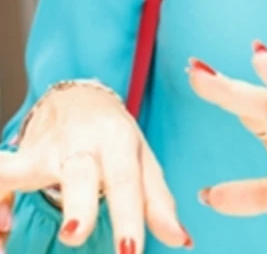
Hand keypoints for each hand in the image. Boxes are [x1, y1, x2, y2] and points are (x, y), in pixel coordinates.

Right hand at [0, 83, 190, 250]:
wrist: (80, 97)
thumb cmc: (116, 138)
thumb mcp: (142, 161)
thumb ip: (157, 201)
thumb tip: (181, 240)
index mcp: (118, 142)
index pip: (127, 182)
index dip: (129, 217)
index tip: (130, 251)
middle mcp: (82, 144)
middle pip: (80, 174)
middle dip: (78, 205)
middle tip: (75, 234)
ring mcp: (47, 149)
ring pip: (27, 168)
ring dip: (13, 190)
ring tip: (5, 224)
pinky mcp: (21, 157)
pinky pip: (1, 175)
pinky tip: (1, 222)